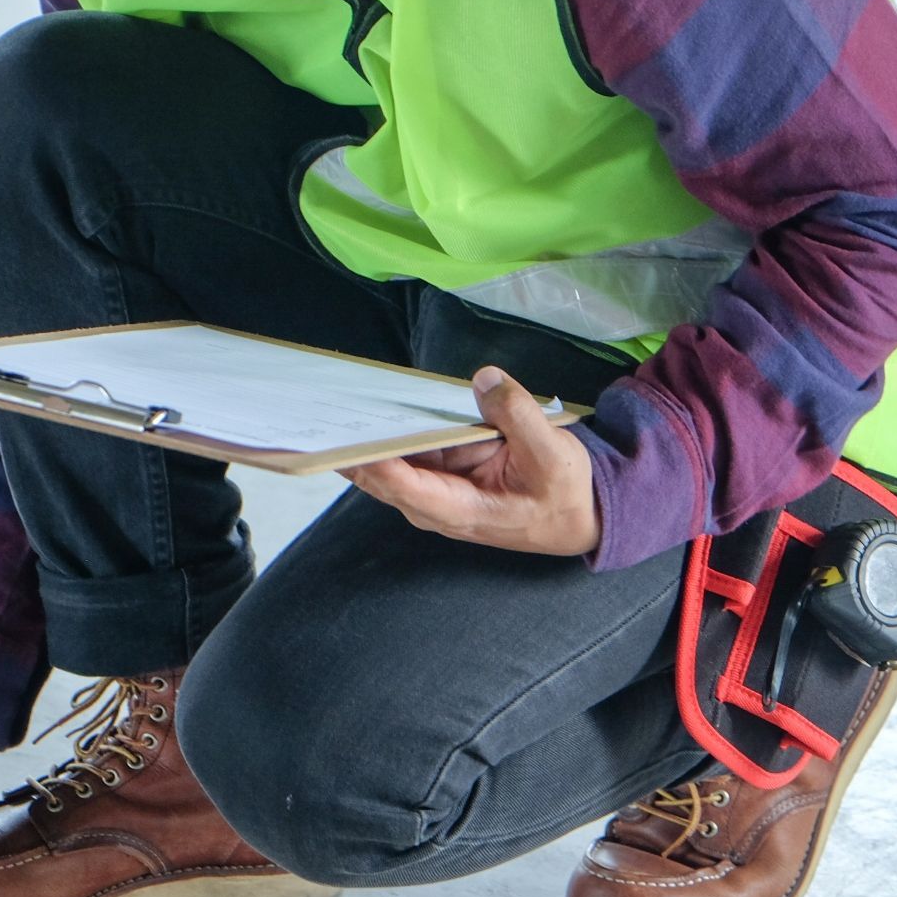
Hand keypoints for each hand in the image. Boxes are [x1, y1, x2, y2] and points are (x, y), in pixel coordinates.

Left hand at [340, 366, 601, 555]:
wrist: (579, 516)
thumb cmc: (564, 494)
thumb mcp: (553, 453)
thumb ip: (518, 416)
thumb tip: (485, 379)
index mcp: (460, 511)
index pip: (406, 488)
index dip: (375, 464)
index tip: (349, 441)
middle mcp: (436, 505)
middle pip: (382, 477)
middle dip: (351, 450)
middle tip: (317, 418)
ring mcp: (435, 489)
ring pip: (387, 463)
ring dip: (362, 438)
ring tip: (330, 404)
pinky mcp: (440, 472)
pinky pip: (406, 450)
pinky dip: (388, 431)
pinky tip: (367, 405)